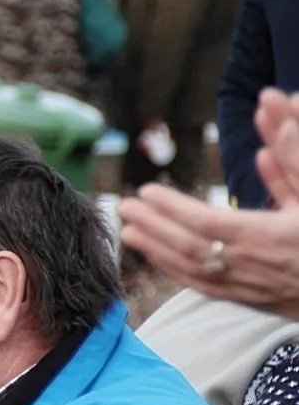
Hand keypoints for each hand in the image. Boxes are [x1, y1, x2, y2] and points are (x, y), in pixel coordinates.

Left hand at [119, 89, 298, 316]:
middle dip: (154, 227)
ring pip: (195, 271)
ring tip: (129, 231)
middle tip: (122, 207)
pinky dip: (178, 271)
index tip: (147, 192)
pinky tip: (160, 258)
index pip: (210, 223)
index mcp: (275, 236)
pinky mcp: (255, 299)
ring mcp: (255, 287)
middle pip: (192, 248)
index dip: (174, 209)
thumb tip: (273, 106)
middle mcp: (259, 266)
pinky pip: (207, 287)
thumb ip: (295, 152)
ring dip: (158, 251)